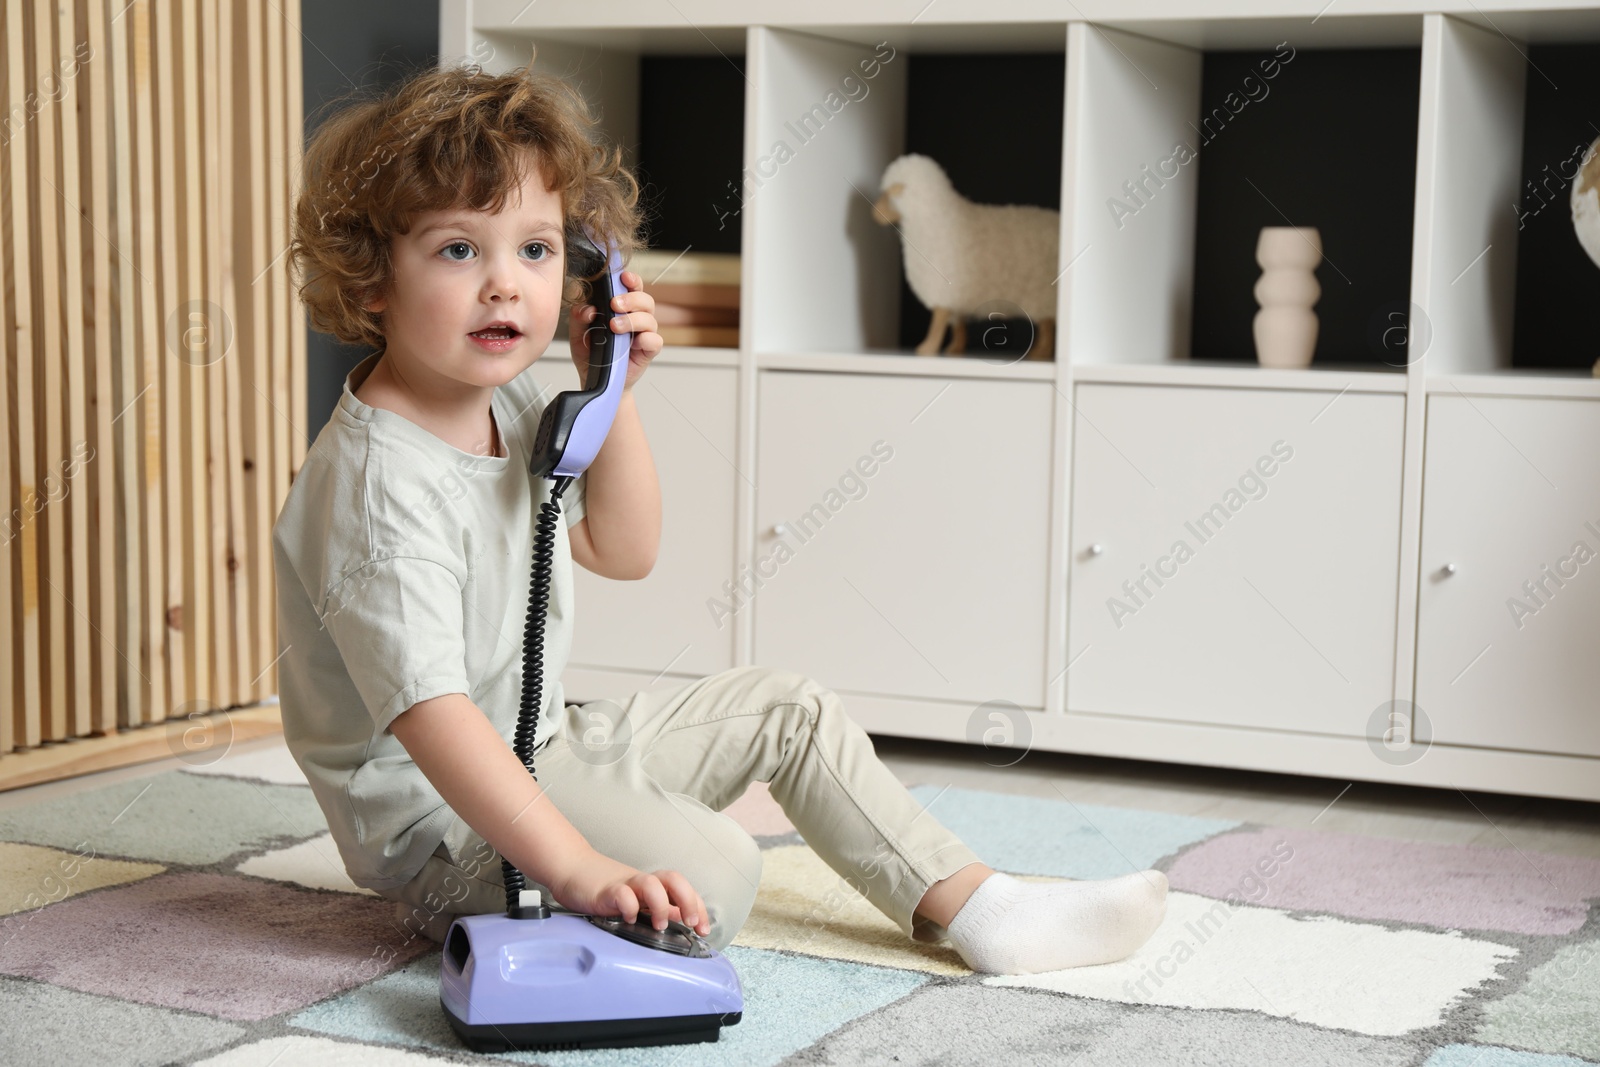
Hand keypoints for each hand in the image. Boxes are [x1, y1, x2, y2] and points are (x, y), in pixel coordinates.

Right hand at [549, 847, 711, 938]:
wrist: (572, 869)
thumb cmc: (605, 887)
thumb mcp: (637, 898)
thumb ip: (658, 907)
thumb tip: (683, 920)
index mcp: (652, 886)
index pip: (684, 889)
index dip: (698, 907)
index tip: (703, 929)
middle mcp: (642, 883)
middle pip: (674, 880)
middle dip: (688, 901)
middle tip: (689, 923)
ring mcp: (625, 884)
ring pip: (652, 884)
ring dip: (661, 905)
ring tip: (659, 925)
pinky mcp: (606, 891)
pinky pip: (622, 895)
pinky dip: (629, 907)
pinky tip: (628, 919)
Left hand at [569, 270, 661, 390]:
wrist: (596, 381)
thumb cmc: (592, 354)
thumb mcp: (578, 333)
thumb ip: (579, 317)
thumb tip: (588, 308)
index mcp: (622, 308)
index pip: (632, 287)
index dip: (631, 280)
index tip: (623, 277)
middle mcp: (636, 318)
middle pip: (645, 299)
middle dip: (631, 299)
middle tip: (615, 304)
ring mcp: (643, 335)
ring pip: (650, 318)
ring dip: (633, 319)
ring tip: (615, 326)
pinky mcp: (648, 351)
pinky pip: (655, 341)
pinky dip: (646, 339)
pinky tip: (634, 342)